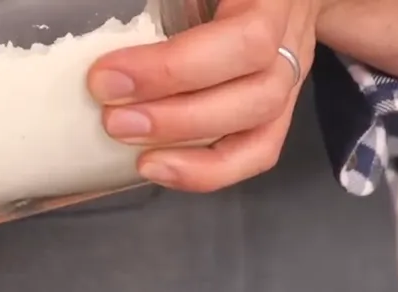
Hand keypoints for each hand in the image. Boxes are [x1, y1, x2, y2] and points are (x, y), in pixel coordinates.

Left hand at [86, 0, 318, 192]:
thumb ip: (163, 6)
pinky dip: (207, 170)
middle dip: (176, 114)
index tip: (106, 76)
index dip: (174, 66)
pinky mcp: (276, 110)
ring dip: (188, 143)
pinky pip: (257, 151)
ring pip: (260, 123)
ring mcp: (290, 76)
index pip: (245, 38)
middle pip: (258, 90)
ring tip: (126, 141)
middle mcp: (290, 36)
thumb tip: (109, 42)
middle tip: (111, 118)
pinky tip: (156, 167)